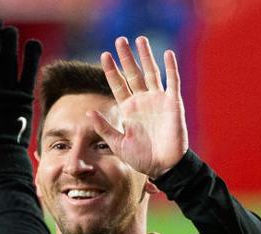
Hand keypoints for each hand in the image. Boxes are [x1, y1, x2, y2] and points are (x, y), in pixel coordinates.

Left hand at [88, 36, 188, 177]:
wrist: (163, 167)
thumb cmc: (140, 157)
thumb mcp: (117, 143)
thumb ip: (104, 127)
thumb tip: (88, 112)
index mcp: (127, 109)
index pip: (118, 84)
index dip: (111, 70)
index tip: (104, 56)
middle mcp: (142, 101)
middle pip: (133, 73)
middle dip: (126, 57)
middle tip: (119, 40)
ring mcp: (158, 100)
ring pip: (151, 73)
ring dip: (146, 56)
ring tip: (140, 39)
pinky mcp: (173, 104)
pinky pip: (172, 82)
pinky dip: (171, 68)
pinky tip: (167, 54)